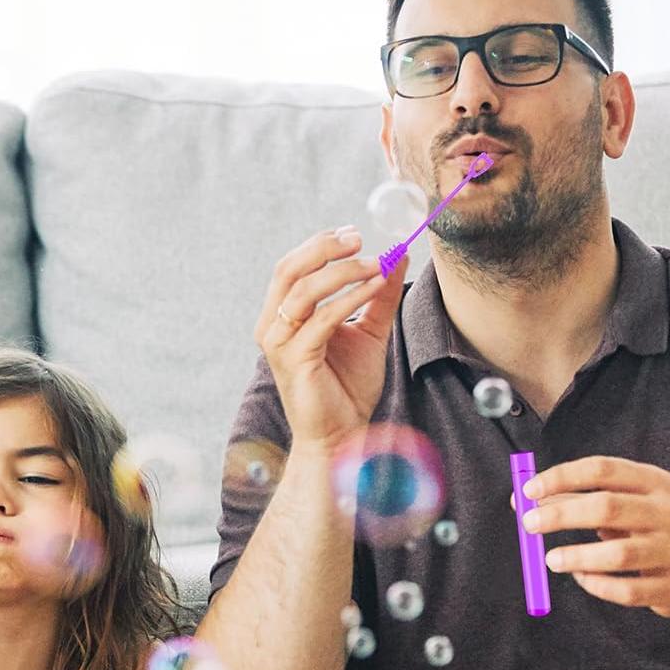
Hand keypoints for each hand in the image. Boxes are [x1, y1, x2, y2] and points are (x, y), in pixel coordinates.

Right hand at [254, 228, 408, 450]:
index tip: (356, 234)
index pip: (292, 267)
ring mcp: (280, 344)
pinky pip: (323, 319)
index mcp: (282, 317)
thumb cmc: (347, 388)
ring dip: (344, 271)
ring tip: (377, 264)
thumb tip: (397, 256)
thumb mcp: (369, 332)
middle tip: (359, 238)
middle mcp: (272, 327)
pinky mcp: (296, 360)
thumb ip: (379, 296)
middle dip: (324, 248)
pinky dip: (352, 297)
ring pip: (304, 290)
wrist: (340, 435)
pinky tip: (376, 287)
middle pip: (288, 269)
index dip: (320, 245)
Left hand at [521, 455, 669, 616]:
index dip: (563, 477)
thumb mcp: (624, 506)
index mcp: (656, 483)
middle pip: (608, 507)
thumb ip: (575, 500)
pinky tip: (582, 578)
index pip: (604, 470)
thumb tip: (522, 500)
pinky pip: (626, 590)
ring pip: (619, 554)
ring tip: (551, 560)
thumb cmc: (649, 530)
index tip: (528, 491)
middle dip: (562, 515)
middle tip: (528, 525)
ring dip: (576, 557)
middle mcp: (669, 512)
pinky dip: (596, 585)